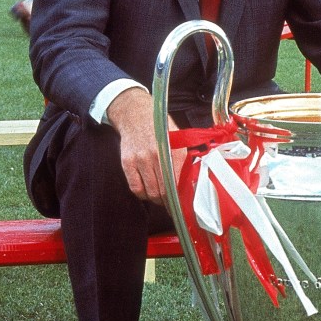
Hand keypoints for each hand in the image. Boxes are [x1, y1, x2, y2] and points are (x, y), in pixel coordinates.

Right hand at [107, 87, 181, 204]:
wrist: (136, 114)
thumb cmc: (160, 126)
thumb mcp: (178, 138)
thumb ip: (185, 158)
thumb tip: (193, 180)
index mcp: (174, 150)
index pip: (178, 183)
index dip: (181, 199)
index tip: (183, 205)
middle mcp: (157, 155)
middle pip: (164, 190)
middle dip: (169, 202)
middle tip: (172, 206)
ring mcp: (141, 159)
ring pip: (150, 191)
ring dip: (156, 200)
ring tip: (160, 199)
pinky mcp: (127, 162)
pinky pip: (135, 187)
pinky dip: (143, 194)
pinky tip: (147, 192)